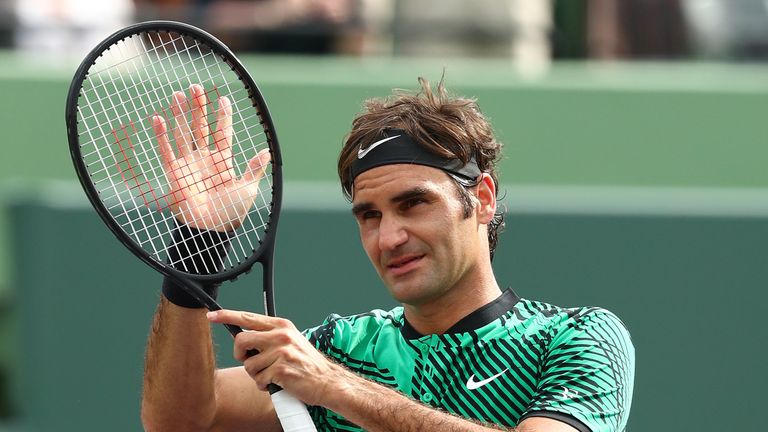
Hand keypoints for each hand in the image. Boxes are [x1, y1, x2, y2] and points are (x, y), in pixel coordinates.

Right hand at [151, 84, 269, 231]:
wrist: (210, 228)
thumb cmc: (230, 212)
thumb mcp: (247, 188)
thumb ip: (254, 169)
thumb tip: (267, 152)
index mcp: (223, 161)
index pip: (223, 132)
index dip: (223, 116)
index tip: (223, 99)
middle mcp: (205, 159)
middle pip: (201, 127)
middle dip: (198, 108)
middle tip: (195, 87)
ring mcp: (189, 164)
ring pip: (183, 133)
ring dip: (180, 115)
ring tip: (177, 94)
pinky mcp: (174, 173)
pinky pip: (166, 150)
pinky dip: (162, 135)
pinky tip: (159, 118)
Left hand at [207, 310, 343, 405]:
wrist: (326, 381)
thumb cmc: (306, 363)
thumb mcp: (290, 340)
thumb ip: (269, 335)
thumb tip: (244, 336)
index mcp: (281, 325)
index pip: (248, 317)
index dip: (227, 316)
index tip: (211, 315)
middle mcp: (280, 336)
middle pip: (241, 340)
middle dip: (241, 354)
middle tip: (251, 360)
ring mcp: (281, 352)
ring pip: (248, 364)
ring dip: (256, 374)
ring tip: (271, 374)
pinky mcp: (281, 370)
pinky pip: (258, 379)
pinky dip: (264, 385)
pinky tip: (277, 382)